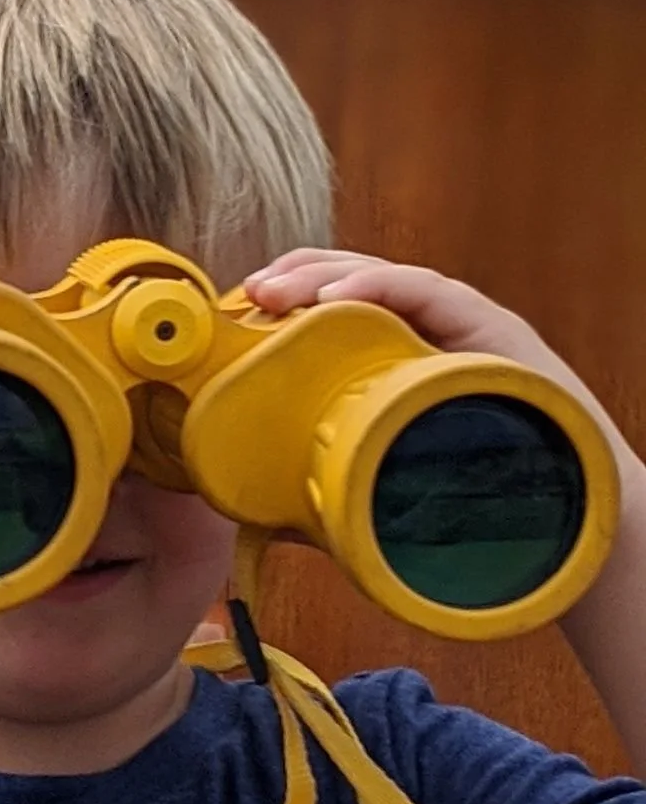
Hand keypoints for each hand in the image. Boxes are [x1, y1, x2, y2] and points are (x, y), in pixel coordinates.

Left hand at [243, 248, 640, 493]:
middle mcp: (431, 333)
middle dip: (295, 277)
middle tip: (247, 292)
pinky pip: (431, 294)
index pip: (336, 309)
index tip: (236, 311)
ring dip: (323, 275)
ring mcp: (464, 328)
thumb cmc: (479, 508)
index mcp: (401, 359)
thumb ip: (335, 495)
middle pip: (352, 282)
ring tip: (275, 291)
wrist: (568, 528)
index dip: (285, 300)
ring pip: (385, 277)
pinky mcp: (495, 331)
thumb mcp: (387, 491)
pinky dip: (378, 287)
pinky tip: (334, 299)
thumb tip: (262, 516)